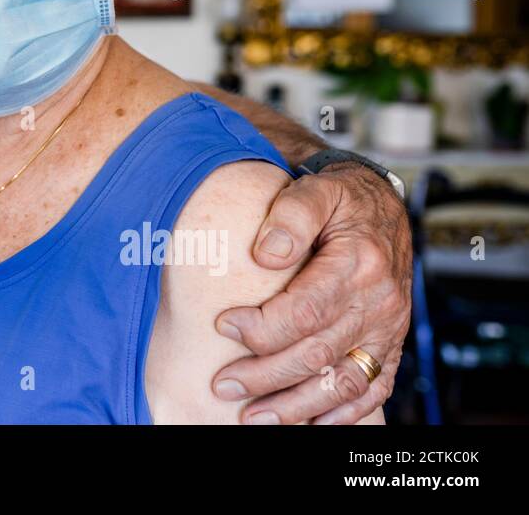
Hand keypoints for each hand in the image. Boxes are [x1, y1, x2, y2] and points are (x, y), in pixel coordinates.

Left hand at [210, 162, 411, 423]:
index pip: (306, 311)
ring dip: (297, 406)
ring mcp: (388, 329)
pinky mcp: (391, 345)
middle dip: (265, 375)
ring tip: (254, 416)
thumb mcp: (315, 191)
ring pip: (343, 382)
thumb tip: (265, 254)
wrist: (379, 205)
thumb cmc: (339, 198)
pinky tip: (308, 423)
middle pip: (318, 353)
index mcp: (359, 264)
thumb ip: (290, 216)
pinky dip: (342, 414)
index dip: (262, 327)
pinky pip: (373, 390)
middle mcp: (379, 302)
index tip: (223, 326)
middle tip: (222, 385)